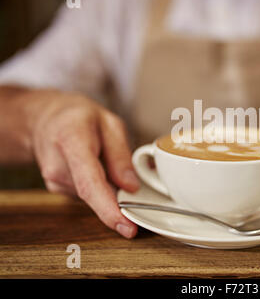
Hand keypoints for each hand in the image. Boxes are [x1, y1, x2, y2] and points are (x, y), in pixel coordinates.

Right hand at [22, 90, 139, 237]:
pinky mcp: (57, 190)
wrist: (43, 119)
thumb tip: (132, 187)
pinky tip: (92, 165)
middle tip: (126, 174)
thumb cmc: (79, 117)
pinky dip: (98, 185)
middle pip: (95, 194)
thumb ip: (121, 155)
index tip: (127, 227)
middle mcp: (58, 166)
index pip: (90, 183)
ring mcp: (54, 181)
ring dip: (107, 185)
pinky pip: (88, 194)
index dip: (109, 209)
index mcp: (72, 142)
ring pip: (94, 196)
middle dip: (117, 194)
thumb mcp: (109, 123)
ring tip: (101, 157)